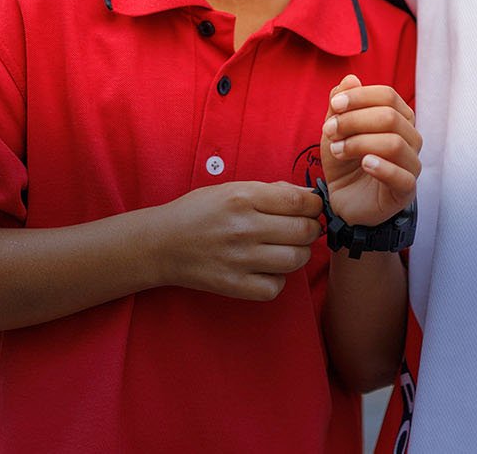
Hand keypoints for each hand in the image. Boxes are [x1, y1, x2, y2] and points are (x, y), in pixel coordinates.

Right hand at [157, 181, 325, 300]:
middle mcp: (244, 227)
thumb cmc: (199, 212)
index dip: (315, 206)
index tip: (312, 208)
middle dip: (311, 229)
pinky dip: (278, 279)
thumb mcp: (232, 189)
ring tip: (286, 248)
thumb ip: (272, 191)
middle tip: (302, 229)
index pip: (300, 202)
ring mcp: (239, 259)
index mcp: (244, 197)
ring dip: (298, 254)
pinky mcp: (233, 285)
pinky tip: (267, 269)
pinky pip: (275, 287)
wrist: (161, 243)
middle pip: (304, 231)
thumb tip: (310, 197)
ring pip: (296, 259)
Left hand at [319, 76, 421, 227]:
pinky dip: (381, 167)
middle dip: (354, 120)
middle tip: (329, 131)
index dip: (360, 96)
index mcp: (398, 119)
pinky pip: (402, 176)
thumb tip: (350, 79)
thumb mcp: (335, 130)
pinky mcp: (406, 190)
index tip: (334, 105)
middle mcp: (410, 138)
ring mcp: (411, 164)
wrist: (344, 201)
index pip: (387, 96)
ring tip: (337, 151)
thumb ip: (339, 106)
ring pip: (395, 143)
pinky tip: (363, 164)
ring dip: (359, 143)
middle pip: (390, 117)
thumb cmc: (345, 162)